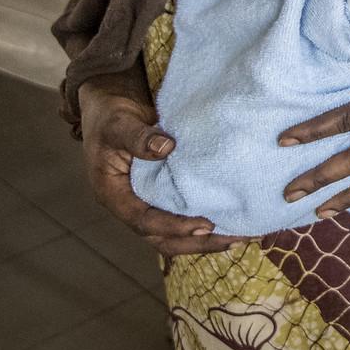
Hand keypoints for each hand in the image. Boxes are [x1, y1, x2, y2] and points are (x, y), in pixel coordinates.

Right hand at [78, 72, 240, 255]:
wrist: (111, 106)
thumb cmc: (109, 116)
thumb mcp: (119, 124)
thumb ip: (139, 137)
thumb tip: (166, 147)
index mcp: (113, 195)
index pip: (144, 221)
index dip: (174, 226)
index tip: (205, 225)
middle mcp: (130, 205)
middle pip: (162, 238)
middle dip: (197, 242)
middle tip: (233, 240)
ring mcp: (146, 202)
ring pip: (174, 232)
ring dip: (204, 238)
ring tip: (240, 236)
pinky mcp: (161, 193)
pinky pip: (181, 213)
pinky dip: (203, 219)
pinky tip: (231, 218)